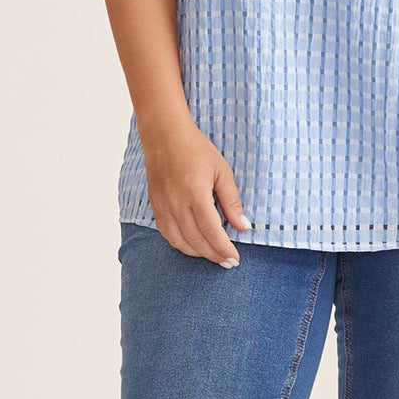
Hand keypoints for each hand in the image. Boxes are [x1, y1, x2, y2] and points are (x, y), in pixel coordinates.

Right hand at [137, 115, 252, 265]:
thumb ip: (232, 201)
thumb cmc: (196, 149)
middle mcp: (176, 203)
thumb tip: (243, 226)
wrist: (165, 135)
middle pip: (196, 240)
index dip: (224, 248)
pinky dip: (181, 245)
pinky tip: (193, 246)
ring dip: (198, 253)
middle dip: (214, 255)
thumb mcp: (222, 171)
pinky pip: (167, 234)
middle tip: (228, 262)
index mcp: (195, 193)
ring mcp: (163, 206)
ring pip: (180, 242)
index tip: (235, 258)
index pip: (212, 231)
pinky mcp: (155, 206)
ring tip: (214, 256)